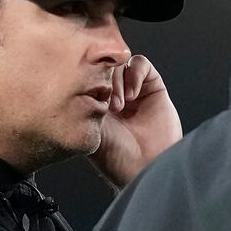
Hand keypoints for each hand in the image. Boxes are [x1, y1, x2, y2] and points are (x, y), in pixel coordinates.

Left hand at [89, 54, 182, 188]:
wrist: (147, 168)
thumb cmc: (116, 157)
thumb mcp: (88, 127)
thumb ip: (83, 101)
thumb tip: (78, 75)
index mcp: (94, 102)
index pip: (85, 73)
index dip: (85, 77)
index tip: (86, 95)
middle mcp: (113, 94)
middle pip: (102, 64)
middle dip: (101, 79)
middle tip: (105, 103)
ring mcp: (133, 90)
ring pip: (119, 62)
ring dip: (117, 80)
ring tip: (120, 105)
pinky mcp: (153, 88)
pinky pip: (140, 64)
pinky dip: (135, 75)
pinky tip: (133, 96)